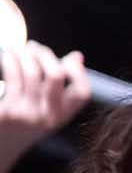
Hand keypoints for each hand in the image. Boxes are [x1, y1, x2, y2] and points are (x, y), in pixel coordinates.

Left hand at [0, 41, 91, 172]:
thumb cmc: (20, 125)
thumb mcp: (45, 111)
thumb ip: (62, 88)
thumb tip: (77, 56)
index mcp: (61, 117)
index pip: (82, 93)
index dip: (79, 72)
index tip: (71, 58)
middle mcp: (47, 117)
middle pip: (56, 76)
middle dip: (46, 55)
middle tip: (35, 47)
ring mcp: (26, 114)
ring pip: (33, 72)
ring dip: (26, 54)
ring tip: (20, 49)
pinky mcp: (6, 111)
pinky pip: (13, 75)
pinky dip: (11, 60)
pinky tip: (9, 56)